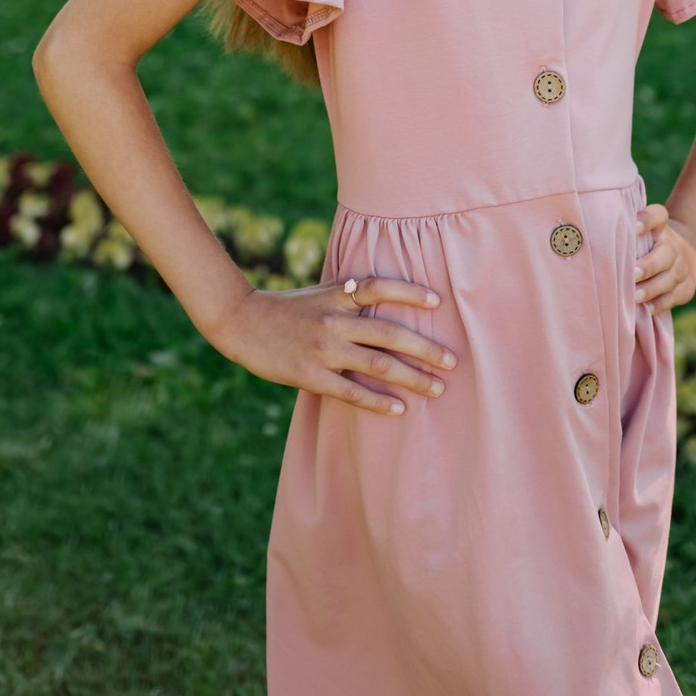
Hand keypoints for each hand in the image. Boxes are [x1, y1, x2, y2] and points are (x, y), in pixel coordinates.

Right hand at [210, 275, 457, 416]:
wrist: (242, 322)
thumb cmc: (286, 308)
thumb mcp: (319, 292)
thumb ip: (349, 295)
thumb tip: (384, 295)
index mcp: (337, 294)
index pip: (379, 286)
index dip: (409, 291)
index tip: (438, 300)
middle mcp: (334, 319)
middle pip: (389, 331)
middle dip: (424, 347)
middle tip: (452, 361)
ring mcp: (323, 348)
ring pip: (377, 363)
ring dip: (411, 377)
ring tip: (437, 389)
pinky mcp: (311, 375)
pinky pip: (352, 391)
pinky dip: (378, 401)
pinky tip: (399, 409)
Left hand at [634, 203, 695, 314]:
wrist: (686, 252)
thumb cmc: (649, 242)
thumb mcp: (642, 230)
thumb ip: (625, 229)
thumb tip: (597, 234)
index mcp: (661, 226)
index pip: (658, 215)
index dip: (647, 219)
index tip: (634, 227)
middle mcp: (675, 245)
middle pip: (667, 253)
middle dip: (649, 266)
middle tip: (632, 274)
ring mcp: (683, 267)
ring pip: (671, 278)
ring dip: (652, 289)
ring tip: (635, 296)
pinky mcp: (687, 288)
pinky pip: (675, 297)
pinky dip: (660, 304)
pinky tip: (646, 308)